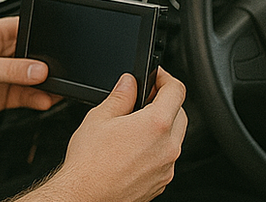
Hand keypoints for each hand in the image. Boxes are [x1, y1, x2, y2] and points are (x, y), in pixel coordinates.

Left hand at [0, 16, 59, 132]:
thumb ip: (10, 70)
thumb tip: (39, 69)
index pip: (25, 26)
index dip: (43, 31)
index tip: (60, 41)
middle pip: (33, 53)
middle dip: (48, 62)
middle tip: (63, 70)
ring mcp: (1, 75)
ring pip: (32, 77)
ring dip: (45, 83)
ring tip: (59, 88)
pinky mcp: (2, 95)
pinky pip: (26, 95)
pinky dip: (37, 99)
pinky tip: (45, 100)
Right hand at [17, 67, 187, 201]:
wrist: (85, 195)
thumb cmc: (89, 162)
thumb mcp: (99, 117)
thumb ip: (120, 96)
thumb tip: (129, 82)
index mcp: (155, 125)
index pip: (176, 91)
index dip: (166, 78)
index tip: (156, 76)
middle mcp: (168, 147)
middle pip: (180, 113)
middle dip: (165, 103)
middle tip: (144, 100)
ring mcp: (167, 167)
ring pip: (175, 137)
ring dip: (162, 127)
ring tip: (135, 126)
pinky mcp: (162, 181)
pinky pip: (167, 158)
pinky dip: (157, 148)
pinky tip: (134, 148)